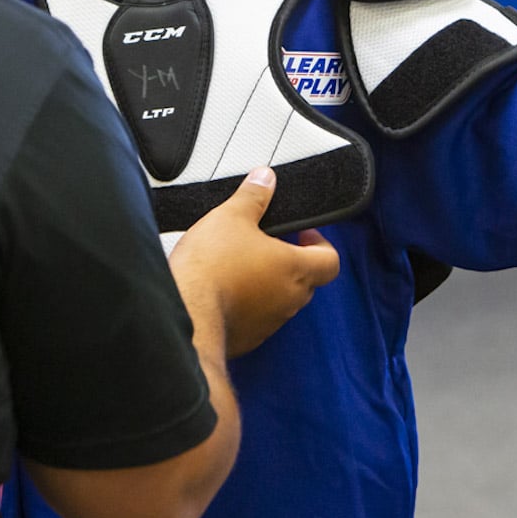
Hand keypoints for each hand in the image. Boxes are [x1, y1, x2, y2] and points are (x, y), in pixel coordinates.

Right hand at [169, 167, 340, 357]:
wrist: (185, 313)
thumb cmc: (211, 268)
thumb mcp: (231, 216)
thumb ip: (254, 196)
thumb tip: (265, 179)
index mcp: (295, 269)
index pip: (330, 260)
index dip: (321, 244)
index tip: (305, 233)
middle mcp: (289, 300)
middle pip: (306, 281)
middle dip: (291, 262)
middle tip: (270, 245)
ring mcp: (270, 323)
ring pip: (281, 301)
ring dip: (268, 285)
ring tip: (241, 266)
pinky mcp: (248, 338)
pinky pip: (257, 320)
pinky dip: (247, 306)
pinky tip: (224, 291)